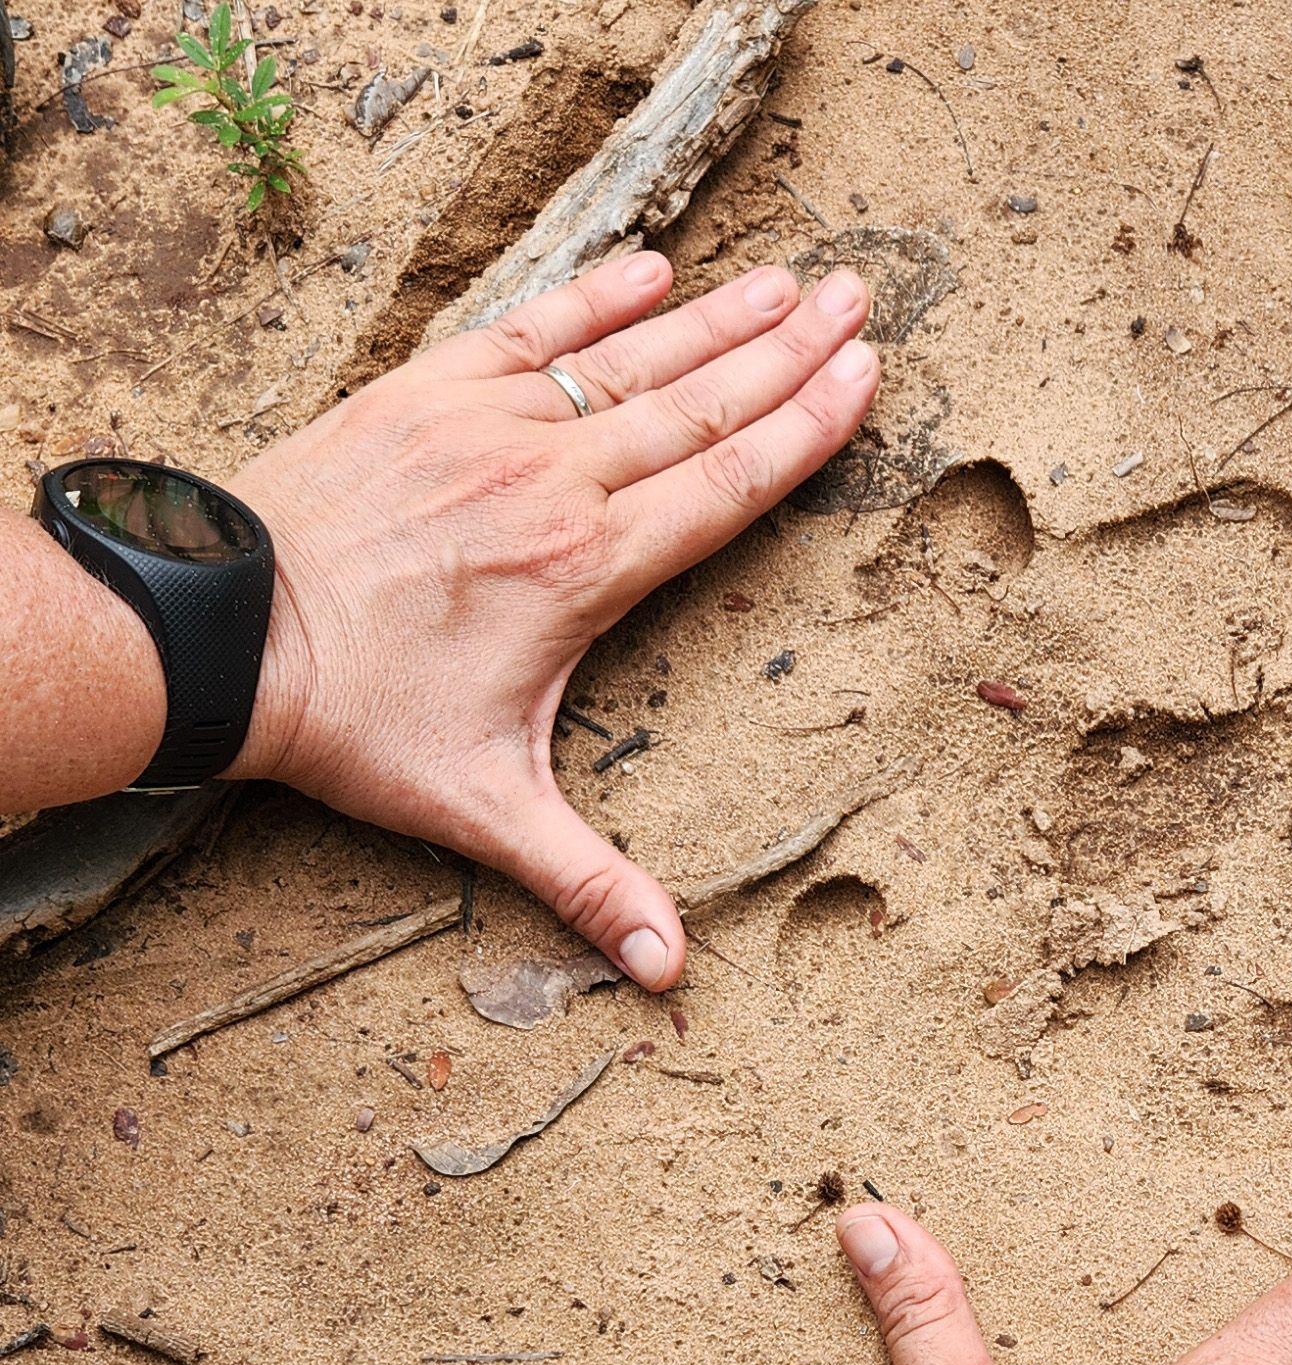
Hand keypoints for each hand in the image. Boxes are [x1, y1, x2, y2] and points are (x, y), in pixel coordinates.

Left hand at [226, 253, 878, 989]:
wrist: (229, 634)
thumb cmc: (357, 723)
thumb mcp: (484, 812)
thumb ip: (589, 881)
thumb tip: (668, 969)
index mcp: (588, 569)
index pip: (726, 486)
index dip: (806, 432)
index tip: (865, 380)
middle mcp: (552, 479)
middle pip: (698, 405)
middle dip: (788, 352)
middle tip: (859, 300)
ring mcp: (488, 424)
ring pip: (628, 359)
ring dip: (717, 316)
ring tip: (792, 279)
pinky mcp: (426, 394)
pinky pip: (531, 329)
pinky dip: (595, 299)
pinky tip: (651, 270)